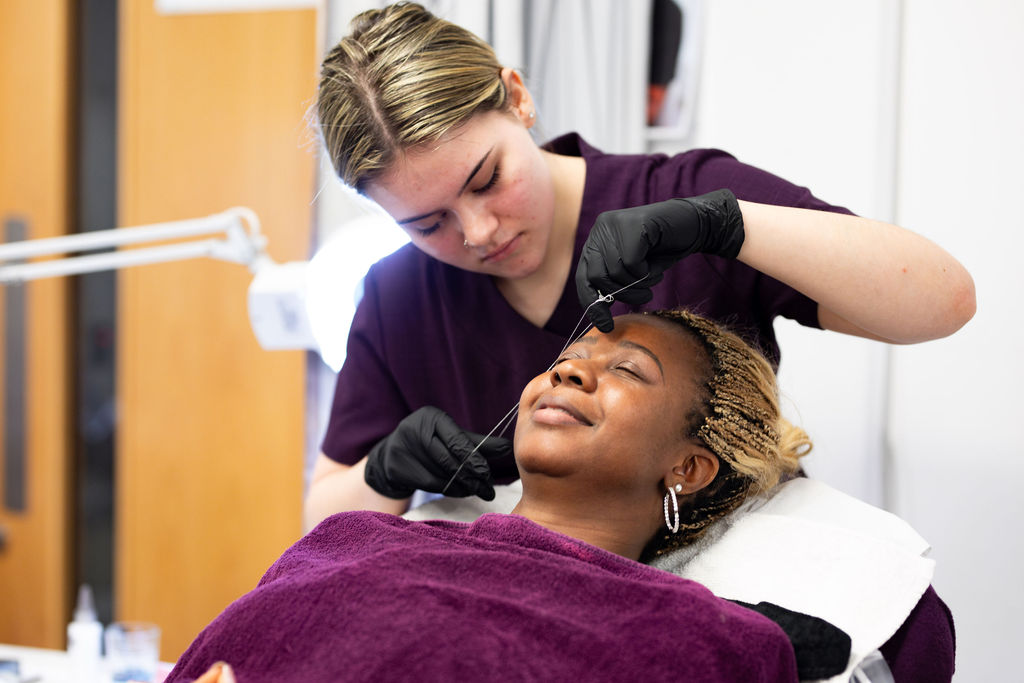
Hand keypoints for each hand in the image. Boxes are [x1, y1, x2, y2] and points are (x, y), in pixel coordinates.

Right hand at [364, 406, 512, 499]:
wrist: (394, 452)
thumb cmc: (432, 441)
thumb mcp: (452, 436)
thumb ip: (478, 443)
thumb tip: (507, 448)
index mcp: (431, 417)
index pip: (456, 440)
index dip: (473, 459)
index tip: (488, 474)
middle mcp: (414, 430)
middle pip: (448, 459)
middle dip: (471, 476)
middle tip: (488, 490)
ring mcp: (402, 449)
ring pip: (440, 474)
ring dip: (462, 486)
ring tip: (478, 492)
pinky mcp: (397, 468)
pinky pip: (430, 484)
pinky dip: (449, 490)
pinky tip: (461, 492)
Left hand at [575, 189, 744, 331]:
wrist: (694, 226)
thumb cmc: (662, 251)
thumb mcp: (633, 272)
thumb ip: (613, 283)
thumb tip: (596, 312)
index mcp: (596, 241)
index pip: (583, 277)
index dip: (592, 304)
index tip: (605, 327)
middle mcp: (601, 229)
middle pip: (596, 276)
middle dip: (622, 294)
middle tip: (645, 296)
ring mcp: (615, 223)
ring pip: (615, 271)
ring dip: (639, 283)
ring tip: (653, 276)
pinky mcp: (634, 223)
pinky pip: (631, 262)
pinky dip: (647, 272)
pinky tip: (656, 264)